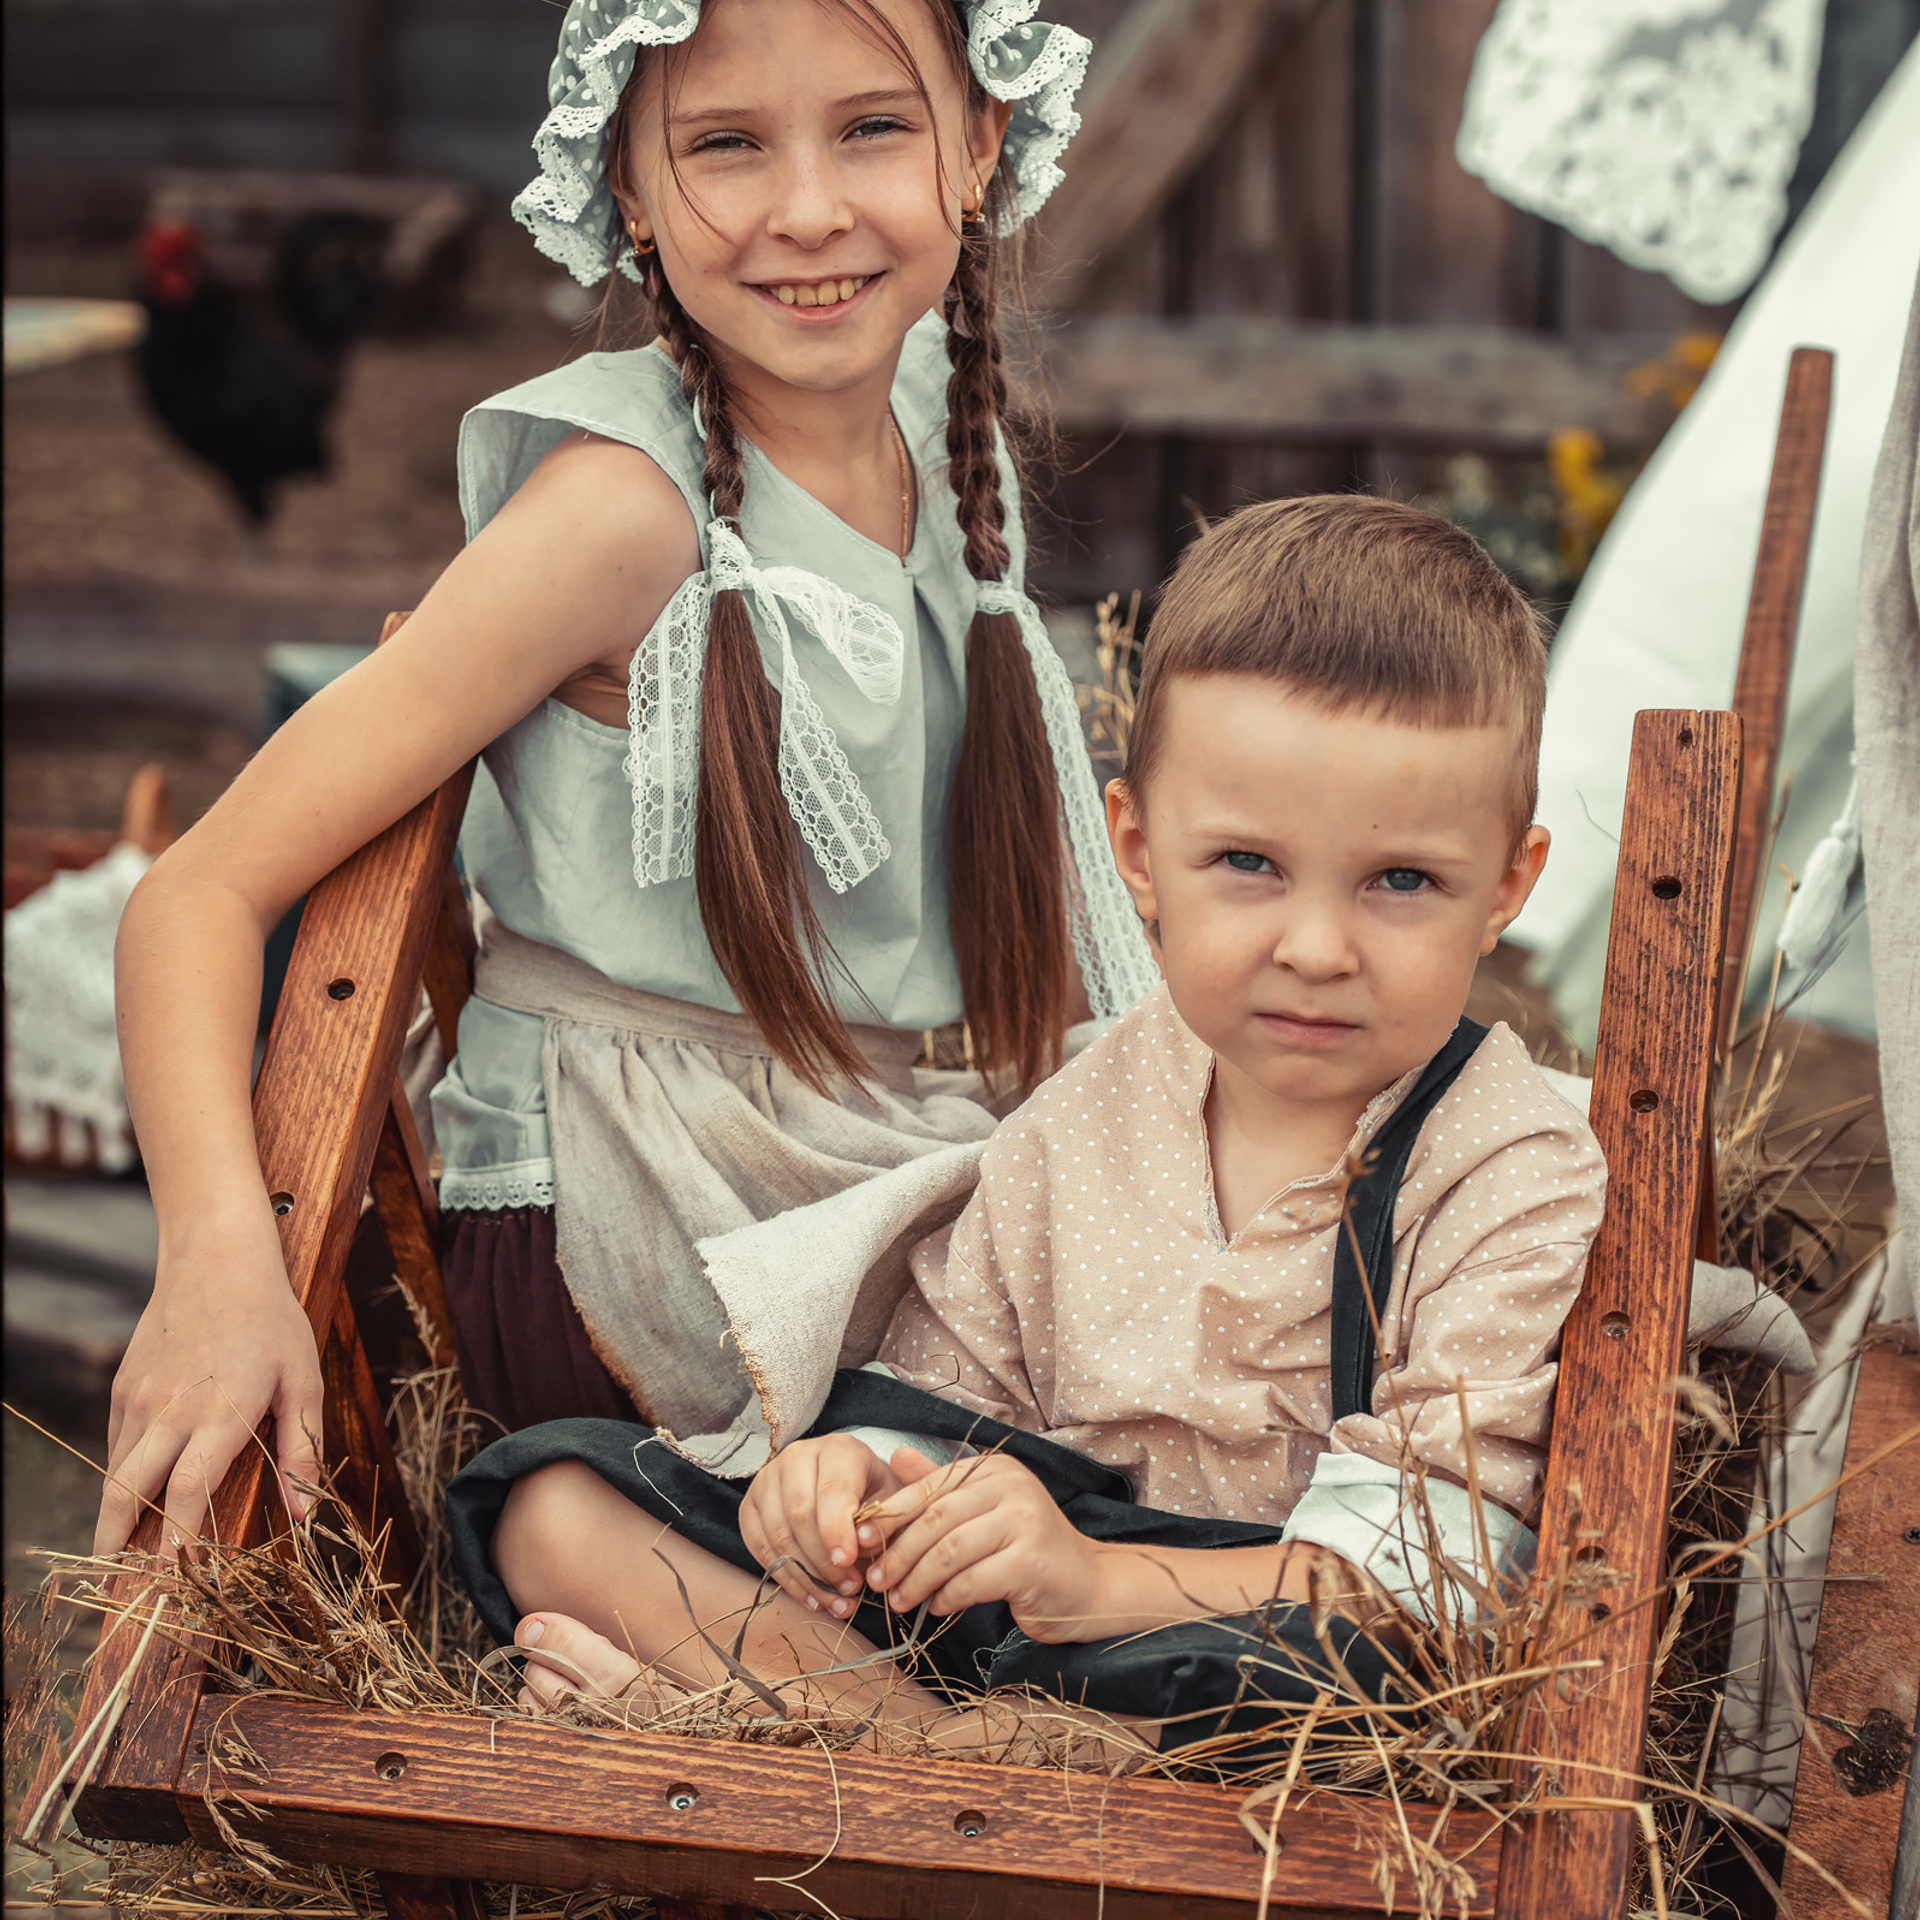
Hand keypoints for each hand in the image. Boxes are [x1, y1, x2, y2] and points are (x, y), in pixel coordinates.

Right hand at [95, 1208, 323, 1556]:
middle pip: (129, 1495)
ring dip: (113, 1517)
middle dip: (119, 1547)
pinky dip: (120, 1475)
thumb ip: (302, 1450)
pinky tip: (134, 1493)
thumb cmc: (271, 1321)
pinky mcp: (124, 1387)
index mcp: (220, 1415)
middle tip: (118, 1588)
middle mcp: (170, 1413)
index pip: (190, 1495)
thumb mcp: (304, 1381)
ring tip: (116, 1556)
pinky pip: (117, 1444)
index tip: (175, 1581)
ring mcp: (139, 1400)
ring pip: (116, 1473)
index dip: (178, 1544)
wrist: (216, 1259)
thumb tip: (305, 1515)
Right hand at [737, 1434, 907, 1618]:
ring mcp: (767, 1480)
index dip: (838, 1530)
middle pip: (800, 1515)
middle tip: (849, 1589)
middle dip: (824, 1561)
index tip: (849, 1562)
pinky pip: (759, 1547)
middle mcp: (797, 1457)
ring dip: (807, 1577)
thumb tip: (857, 1551)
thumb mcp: (890, 1500)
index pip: (832, 1490)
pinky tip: (812, 1598)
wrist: (848, 1484)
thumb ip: (880, 1522)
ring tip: (835, 1601)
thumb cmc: (873, 1493)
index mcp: (838, 1449)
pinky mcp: (750, 1505)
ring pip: (778, 1534)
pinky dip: (786, 1579)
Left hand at [858, 1451, 1104, 1642]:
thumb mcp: (983, 1512)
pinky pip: (971, 1581)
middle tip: (875, 1580)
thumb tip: (895, 1457)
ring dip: (916, 1580)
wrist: (1086, 1587)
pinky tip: (935, 1609)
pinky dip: (945, 1598)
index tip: (858, 1543)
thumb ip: (941, 1487)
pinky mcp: (1030, 1562)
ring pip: (949, 1552)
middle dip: (898, 1554)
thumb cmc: (1027, 1551)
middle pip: (935, 1520)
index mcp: (996, 1469)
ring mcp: (1025, 1522)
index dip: (890, 1517)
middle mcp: (1013, 1486)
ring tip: (899, 1601)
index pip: (930, 1488)